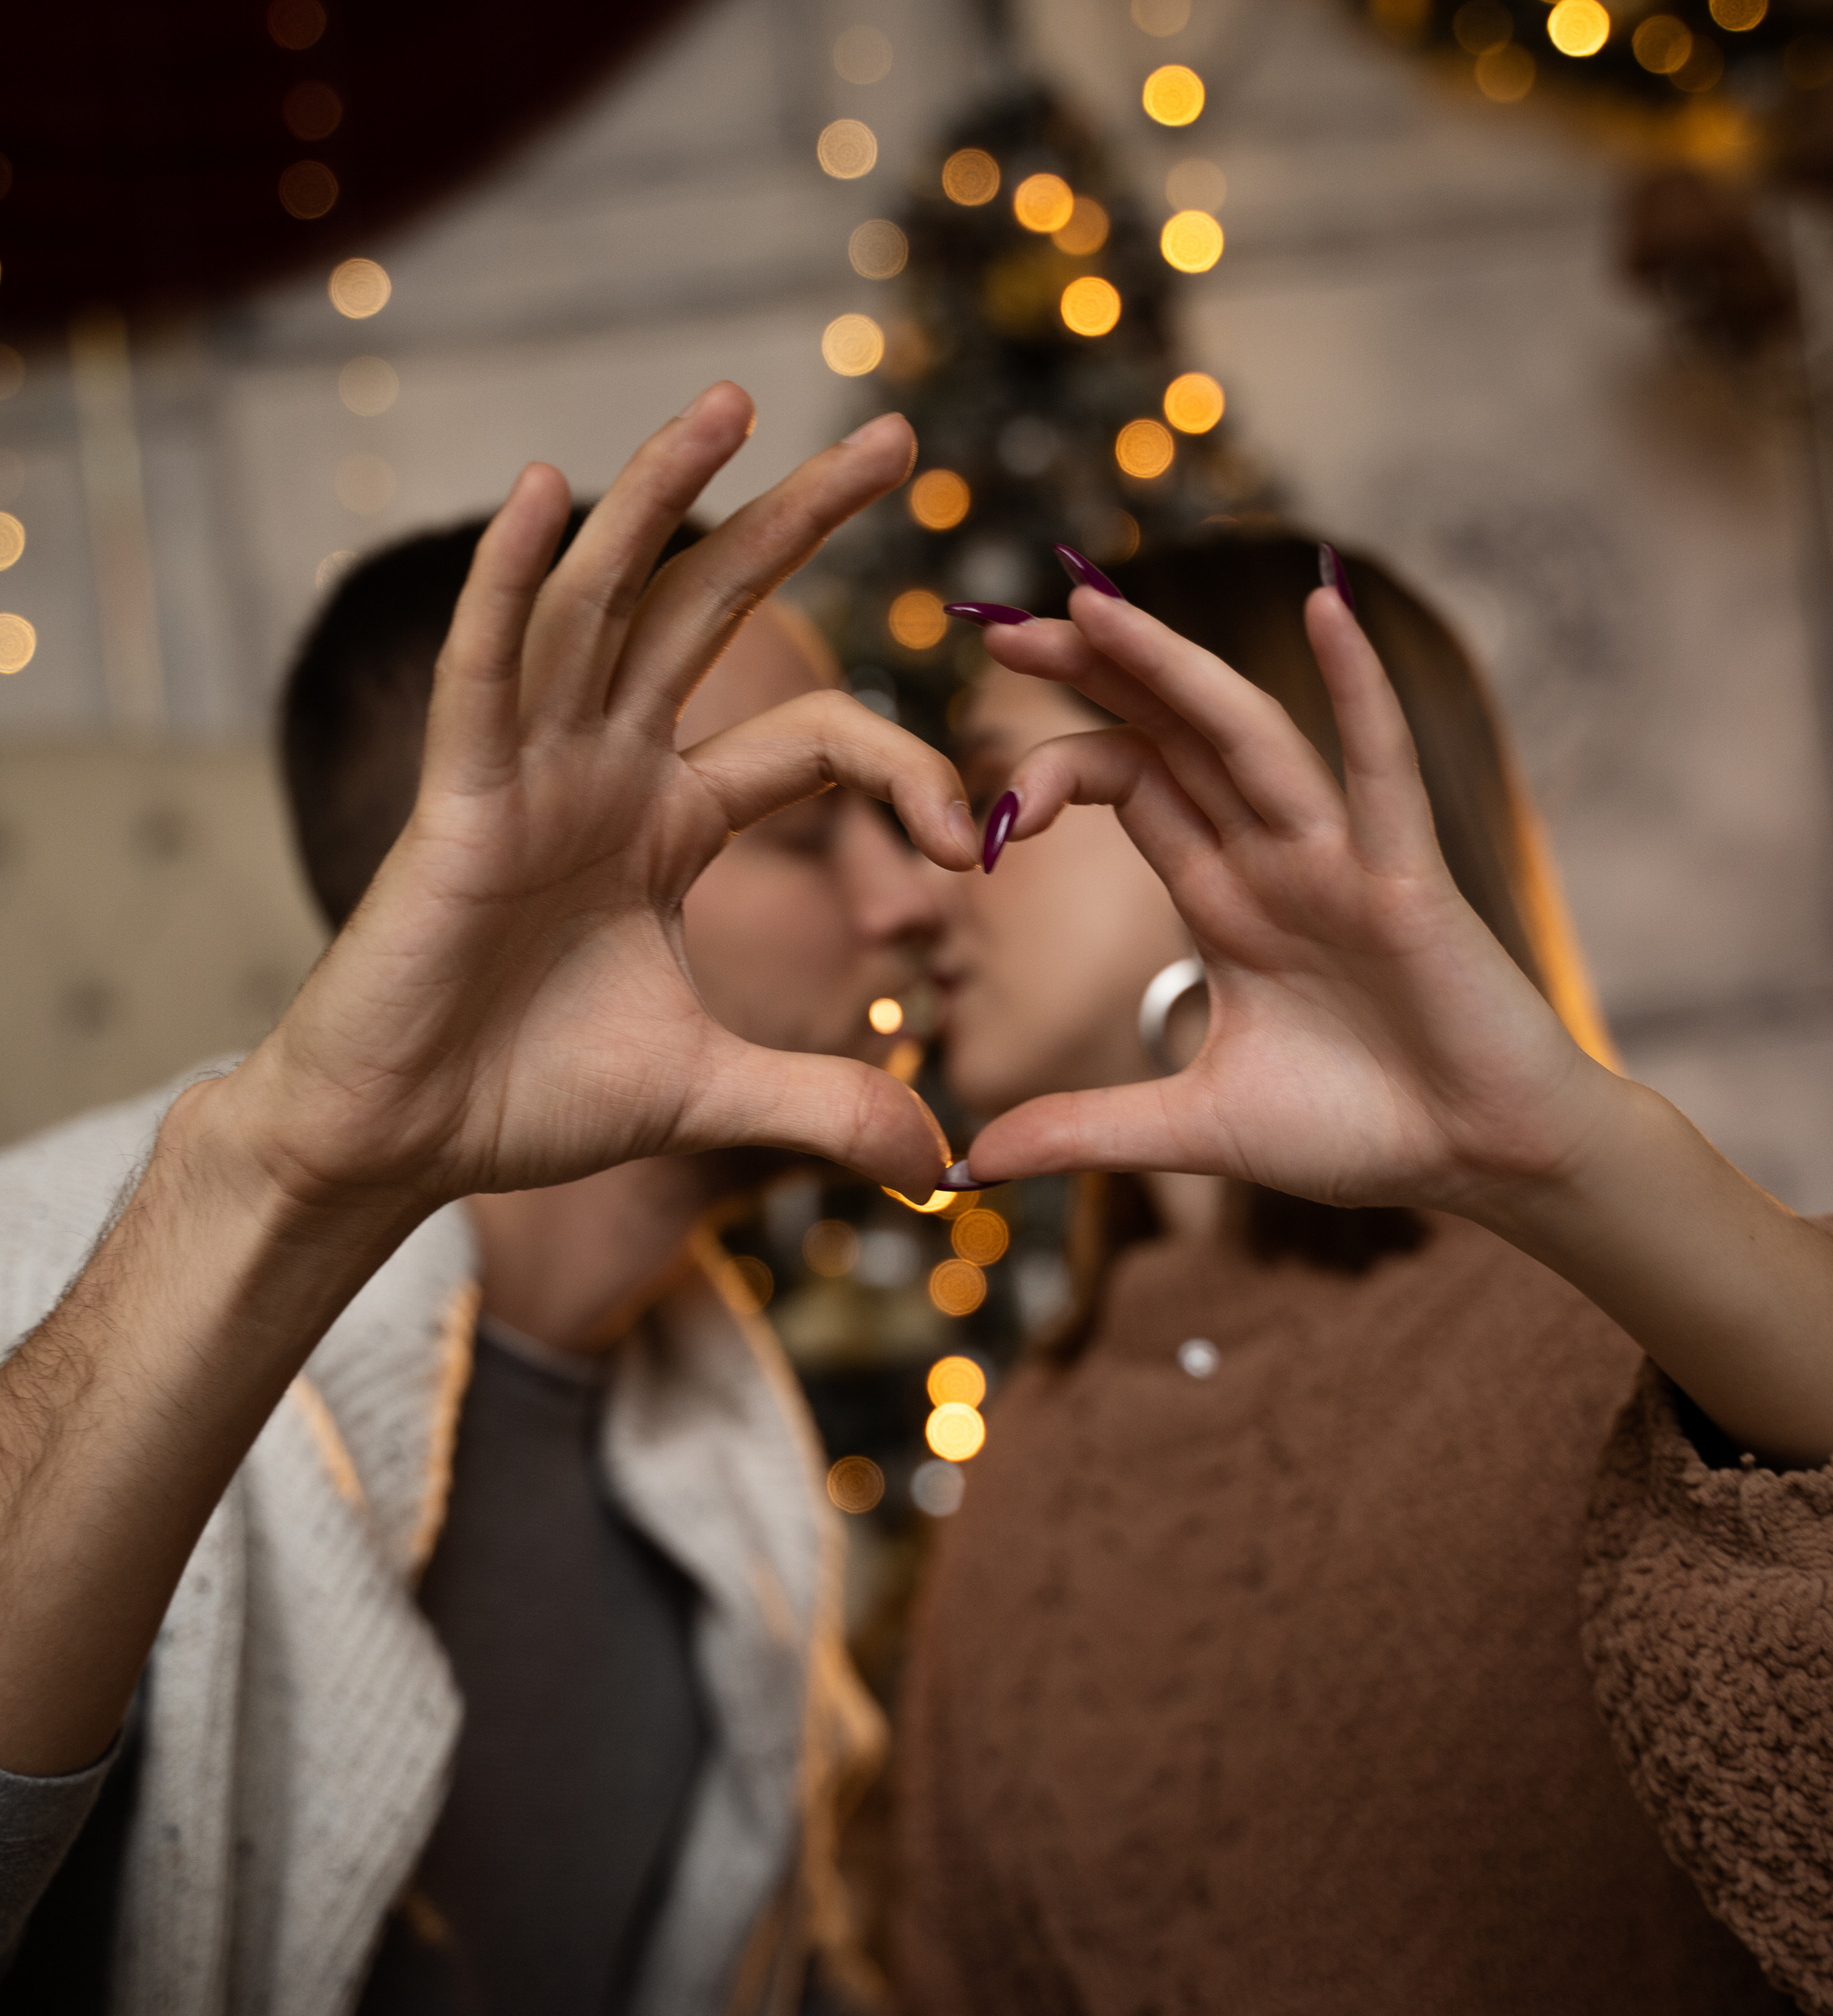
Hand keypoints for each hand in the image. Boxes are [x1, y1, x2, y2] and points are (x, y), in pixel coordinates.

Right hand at [216, 386, 973, 1218]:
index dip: (903, 766)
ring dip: (659, 501)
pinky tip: (545, 492)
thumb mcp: (711, 1092)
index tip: (971, 840)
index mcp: (669, 820)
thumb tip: (940, 1162)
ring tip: (732, 402)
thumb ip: (825, 1103)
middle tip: (896, 438)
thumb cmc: (531, 1097)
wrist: (401, 1143)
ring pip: (599, 606)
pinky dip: (506, 585)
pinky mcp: (456, 802)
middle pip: (711, 615)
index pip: (811, 740)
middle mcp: (603, 769)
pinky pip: (483, 674)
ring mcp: (526, 772)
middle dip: (798, 522)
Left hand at [960, 583, 1616, 1220]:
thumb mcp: (1195, 1132)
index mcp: (1225, 899)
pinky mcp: (1409, 881)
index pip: (1131, 787)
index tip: (982, 810)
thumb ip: (1084, 1134)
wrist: (1479, 1165)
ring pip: (1249, 738)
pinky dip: (1361, 691)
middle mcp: (1276, 859)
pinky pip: (1382, 771)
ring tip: (1093, 608)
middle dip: (1094, 677)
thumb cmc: (1360, 1130)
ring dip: (1175, 669)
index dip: (1054, 771)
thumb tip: (970, 1166)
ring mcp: (1342, 860)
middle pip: (1173, 736)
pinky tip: (1326, 610)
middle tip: (1001, 625)